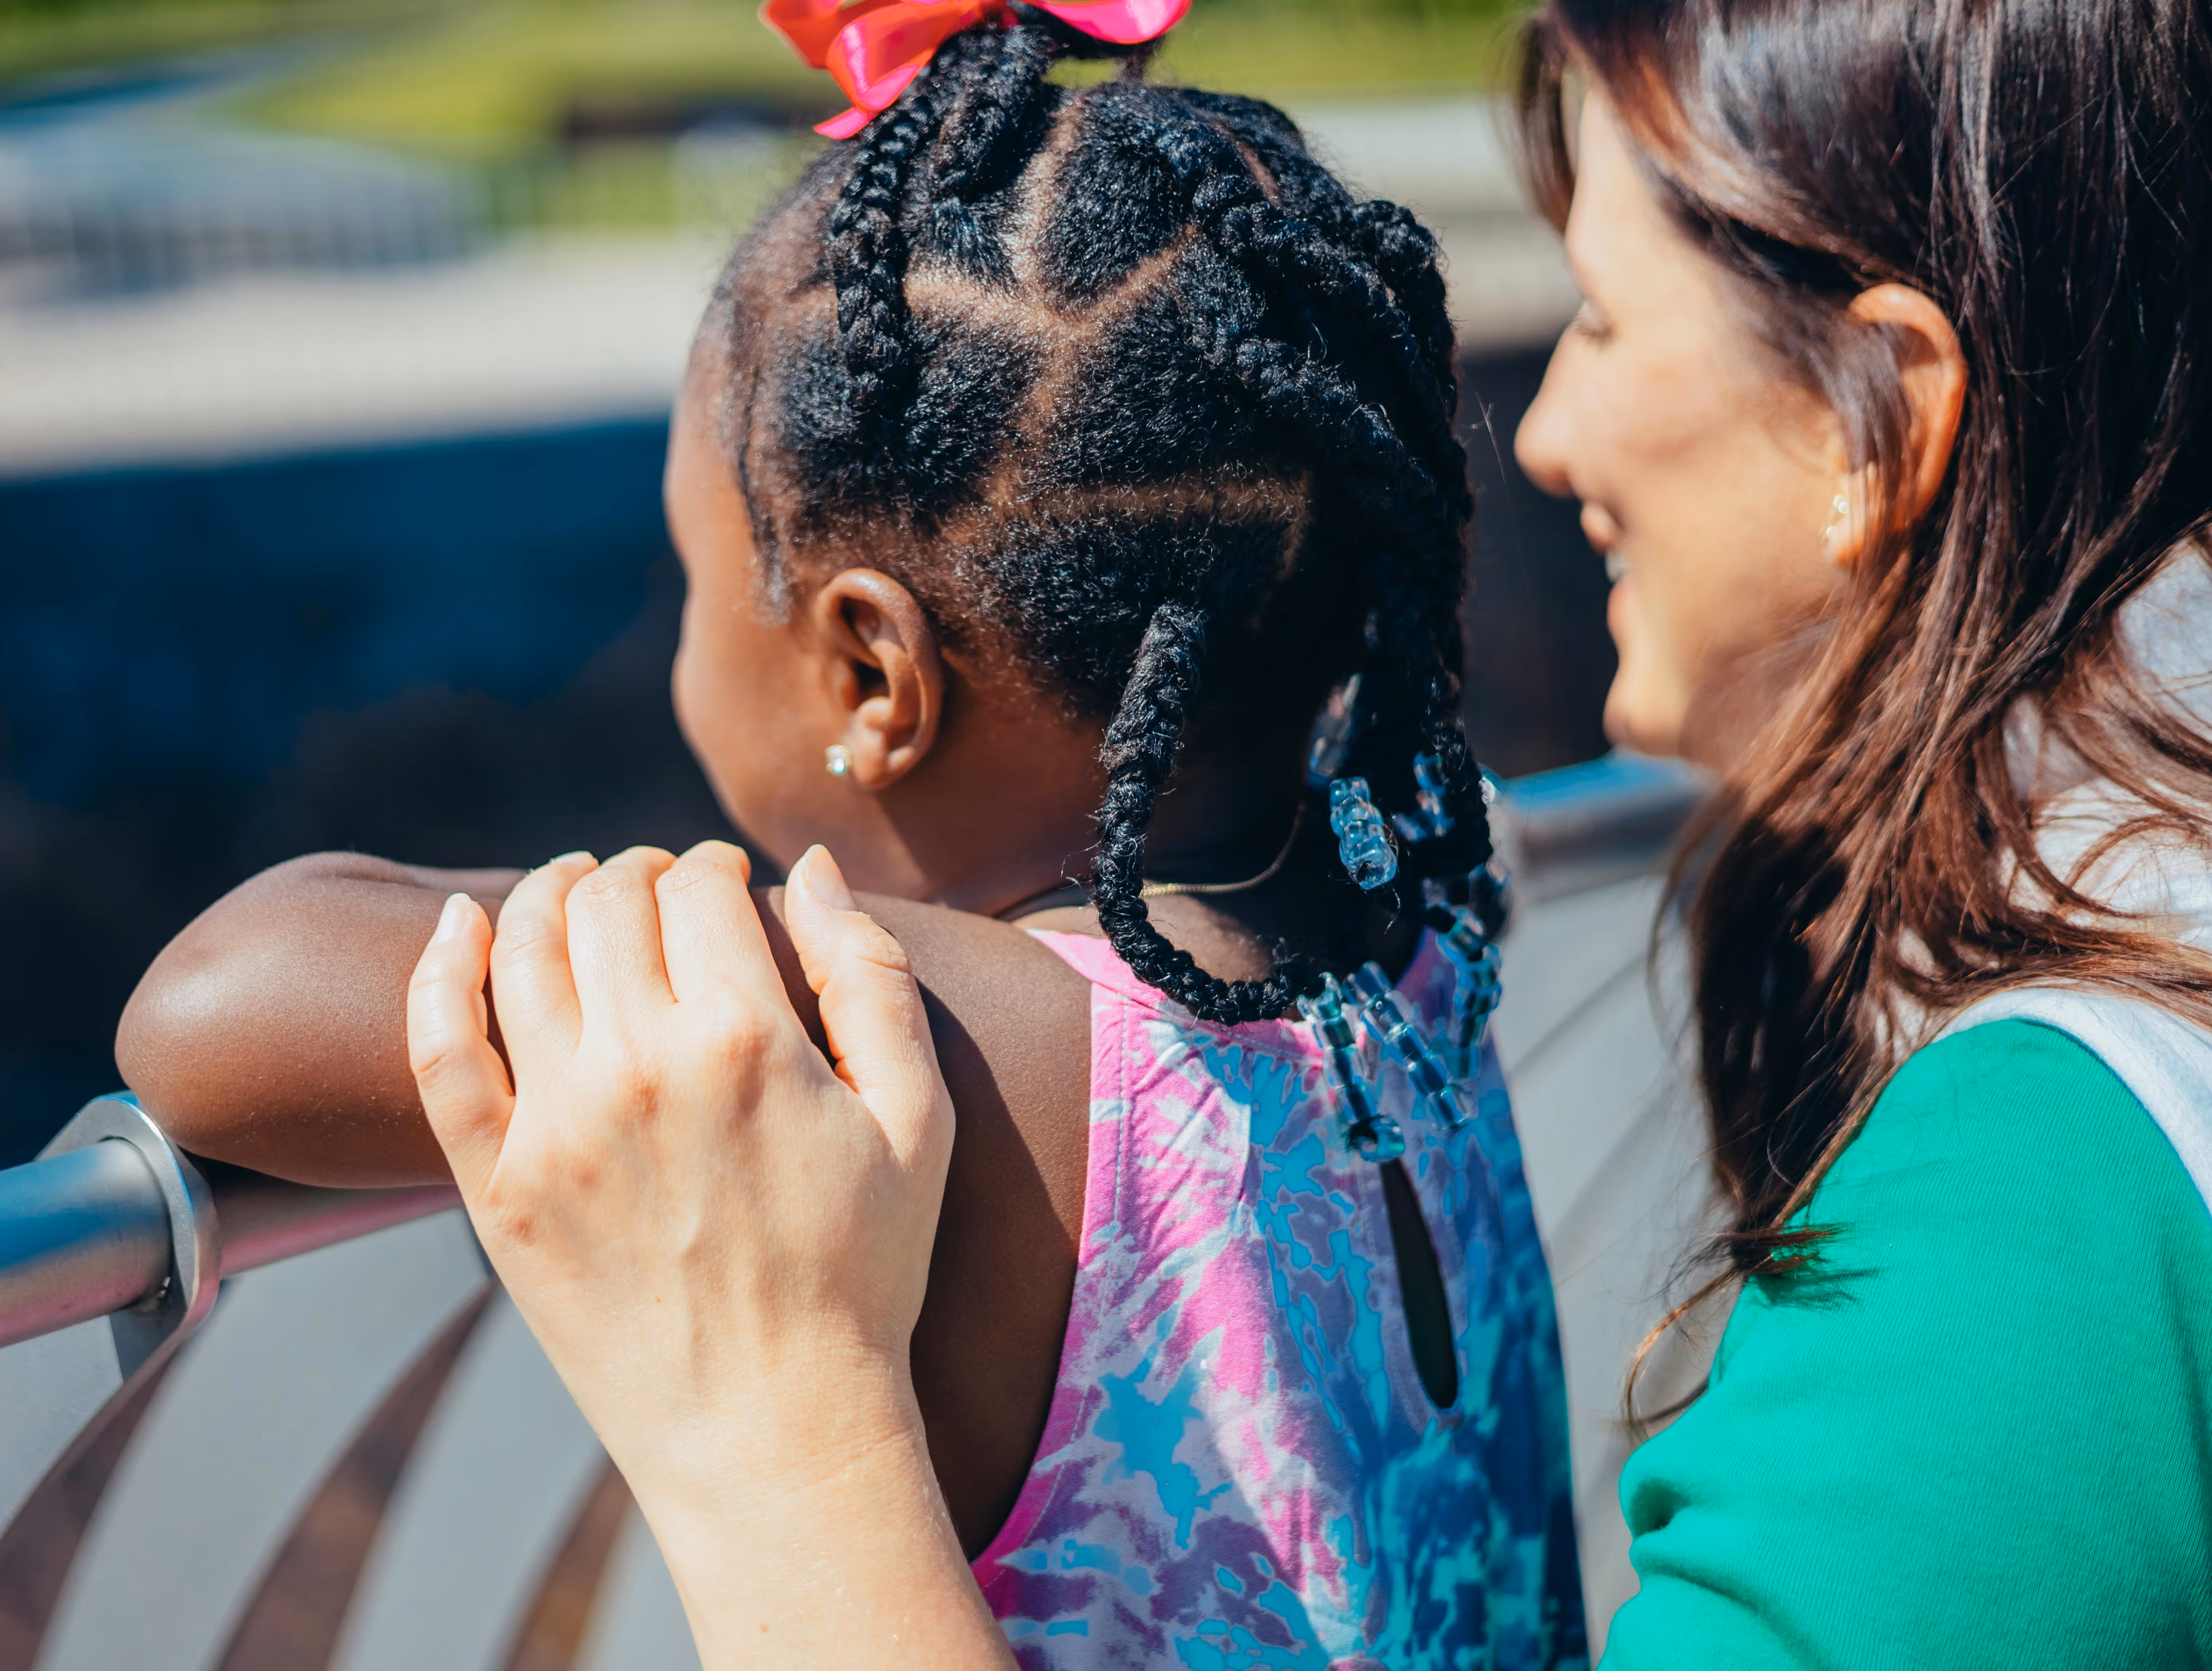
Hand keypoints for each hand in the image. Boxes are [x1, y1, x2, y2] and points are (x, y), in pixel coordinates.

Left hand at [406, 841, 1009, 1667]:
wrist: (776, 1430)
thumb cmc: (865, 1271)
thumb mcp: (917, 1117)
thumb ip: (869, 975)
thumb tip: (808, 866)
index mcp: (747, 1039)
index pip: (701, 891)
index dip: (715, 868)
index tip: (728, 882)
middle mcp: (640, 1065)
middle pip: (610, 903)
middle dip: (638, 873)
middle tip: (660, 888)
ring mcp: (556, 1127)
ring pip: (523, 950)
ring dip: (548, 894)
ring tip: (573, 886)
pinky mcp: (499, 1188)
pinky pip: (439, 1050)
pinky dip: (437, 969)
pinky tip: (457, 923)